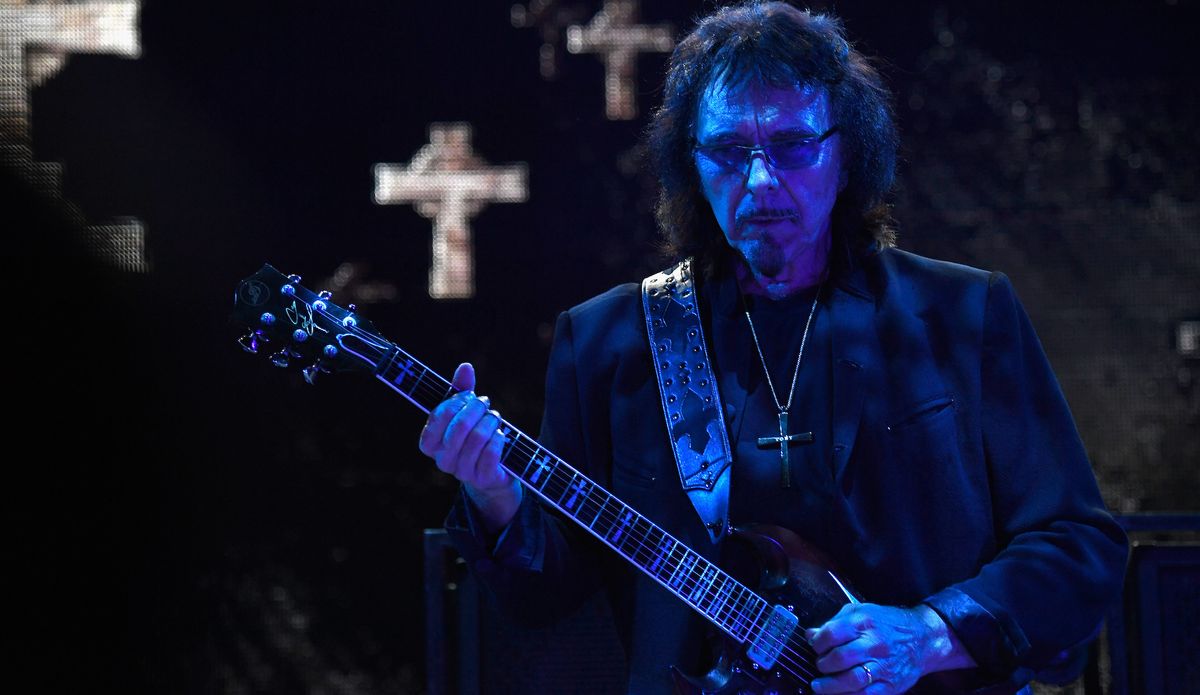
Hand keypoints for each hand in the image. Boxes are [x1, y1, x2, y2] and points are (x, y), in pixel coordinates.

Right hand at [418, 362, 520, 530]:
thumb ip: (462, 390)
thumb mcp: (465, 412)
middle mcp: (442, 460)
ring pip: (477, 438)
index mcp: (430, 443)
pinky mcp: (482, 479)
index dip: (455, 402)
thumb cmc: (474, 436)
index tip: (468, 395)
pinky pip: (491, 453)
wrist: (493, 471)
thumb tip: (465, 367)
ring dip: (491, 422)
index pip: (437, 417)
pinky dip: (499, 439)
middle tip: (485, 403)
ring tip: (494, 418)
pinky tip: (501, 435)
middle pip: (459, 426)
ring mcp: (461, 472)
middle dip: (476, 409)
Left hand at [804, 603, 973, 693]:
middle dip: (823, 665)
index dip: (817, 642)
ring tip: (819, 686)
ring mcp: (884, 666)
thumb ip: (834, 623)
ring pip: (853, 680)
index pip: (832, 633)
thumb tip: (811, 635)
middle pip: (841, 658)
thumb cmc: (887, 624)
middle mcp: (875, 644)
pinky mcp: (891, 685)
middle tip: (819, 666)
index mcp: (865, 623)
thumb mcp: (861, 612)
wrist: (923, 638)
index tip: (814, 646)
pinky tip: (839, 694)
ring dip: (831, 686)